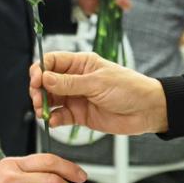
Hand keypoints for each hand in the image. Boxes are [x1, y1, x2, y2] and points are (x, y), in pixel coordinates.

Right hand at [31, 50, 166, 134]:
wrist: (147, 110)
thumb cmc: (128, 89)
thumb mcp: (98, 83)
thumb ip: (70, 83)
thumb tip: (44, 78)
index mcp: (81, 64)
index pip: (52, 61)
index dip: (40, 70)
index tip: (36, 81)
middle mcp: (76, 79)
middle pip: (47, 81)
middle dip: (38, 90)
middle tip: (37, 100)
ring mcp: (77, 97)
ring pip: (51, 99)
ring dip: (43, 105)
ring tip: (43, 111)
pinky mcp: (79, 115)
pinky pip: (60, 116)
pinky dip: (53, 119)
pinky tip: (53, 121)